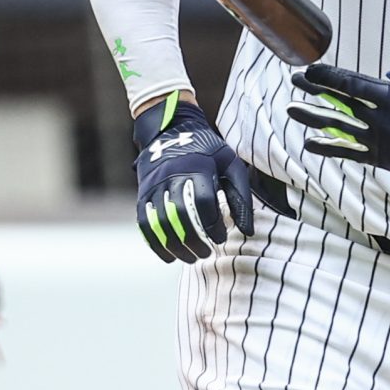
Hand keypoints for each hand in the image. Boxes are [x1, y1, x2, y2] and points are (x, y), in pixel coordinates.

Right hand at [133, 96, 252, 262]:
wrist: (170, 131)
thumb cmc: (207, 151)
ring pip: (160, 222)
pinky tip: (169, 257)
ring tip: (191, 258)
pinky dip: (155, 244)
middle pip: (179, 214)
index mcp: (197, 167)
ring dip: (175, 246)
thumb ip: (241, 195)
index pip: (202, 201)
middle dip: (194, 240)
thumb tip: (246, 231)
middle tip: (207, 253)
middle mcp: (171, 176)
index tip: (221, 237)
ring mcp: (154, 186)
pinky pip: (145, 224)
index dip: (212, 224)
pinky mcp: (142, 195)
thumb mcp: (230, 163)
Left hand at [287, 24, 389, 194]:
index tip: (310, 68)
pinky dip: (329, 148)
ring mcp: (378, 141)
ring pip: (338, 128)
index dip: (328, 76)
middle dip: (315, 91)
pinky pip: (349, 152)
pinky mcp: (381, 158)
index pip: (352, 85)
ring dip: (314, 118)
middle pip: (340, 103)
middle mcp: (380, 121)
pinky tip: (310, 143)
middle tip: (294, 80)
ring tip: (291, 109)